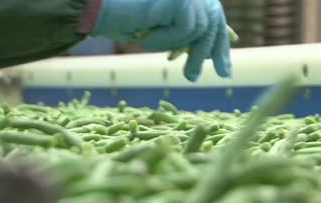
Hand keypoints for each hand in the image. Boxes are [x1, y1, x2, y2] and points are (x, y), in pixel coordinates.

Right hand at [91, 0, 232, 81]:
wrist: (96, 6)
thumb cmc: (124, 17)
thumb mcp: (163, 30)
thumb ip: (188, 35)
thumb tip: (224, 42)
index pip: (213, 18)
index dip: (221, 43)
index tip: (224, 70)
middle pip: (212, 23)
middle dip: (211, 52)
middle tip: (203, 77)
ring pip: (199, 30)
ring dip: (179, 48)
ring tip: (161, 52)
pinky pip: (184, 29)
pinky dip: (165, 39)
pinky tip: (145, 35)